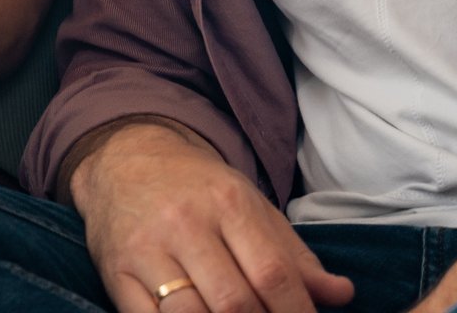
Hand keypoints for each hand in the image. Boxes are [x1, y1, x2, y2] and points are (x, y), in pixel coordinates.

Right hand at [71, 121, 352, 312]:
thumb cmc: (197, 190)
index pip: (273, 274)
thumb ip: (294, 255)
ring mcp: (146, 250)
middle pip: (234, 302)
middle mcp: (186, 224)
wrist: (125, 158)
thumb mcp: (251, 207)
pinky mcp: (116, 273)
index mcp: (229, 203)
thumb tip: (341, 294)